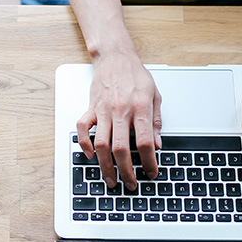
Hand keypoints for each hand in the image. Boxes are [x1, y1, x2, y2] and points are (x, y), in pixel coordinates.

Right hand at [76, 52, 161, 190]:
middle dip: (126, 171)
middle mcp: (120, 110)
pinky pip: (83, 128)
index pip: (144, 142)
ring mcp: (103, 110)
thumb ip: (155, 122)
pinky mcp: (91, 108)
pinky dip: (84, 143)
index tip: (152, 172)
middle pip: (121, 148)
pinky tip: (90, 154)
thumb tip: (158, 145)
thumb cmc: (135, 75)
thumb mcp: (155, 96)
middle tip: (130, 184)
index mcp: (139, 108)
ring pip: (101, 144)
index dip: (149, 161)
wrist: (115, 57)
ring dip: (105, 165)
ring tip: (111, 179)